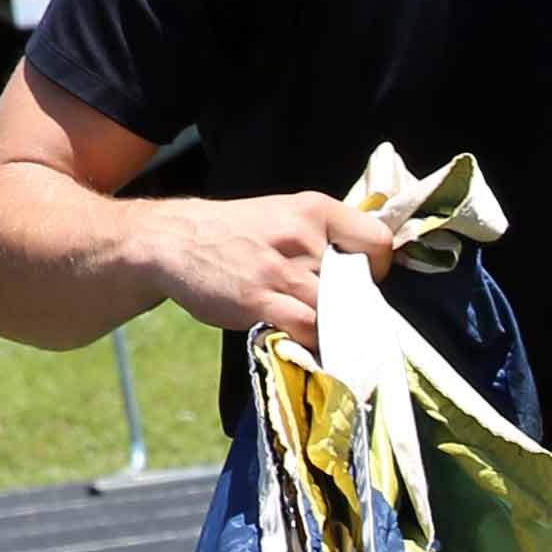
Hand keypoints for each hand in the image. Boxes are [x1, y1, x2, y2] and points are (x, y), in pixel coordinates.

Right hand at [155, 187, 399, 343]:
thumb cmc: (235, 233)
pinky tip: (306, 342)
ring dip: (334, 328)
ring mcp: (279, 271)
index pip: (377, 241)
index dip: (376, 268)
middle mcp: (301, 236)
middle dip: (351, 305)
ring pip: (334, 311)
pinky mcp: (259, 301)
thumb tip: (364, 271)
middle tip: (337, 313)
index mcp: (314, 209)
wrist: (174, 240)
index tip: (359, 281)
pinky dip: (314, 342)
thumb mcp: (284, 214)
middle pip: (357, 284)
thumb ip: (323, 237)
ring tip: (322, 331)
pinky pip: (307, 329)